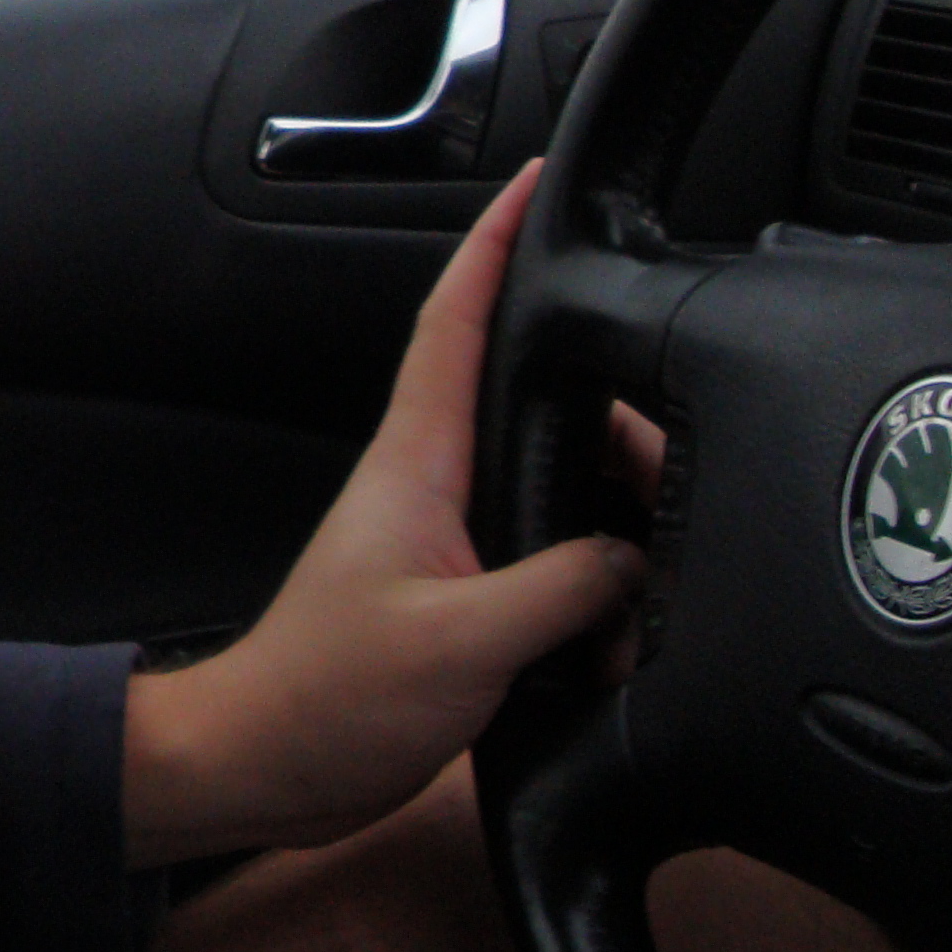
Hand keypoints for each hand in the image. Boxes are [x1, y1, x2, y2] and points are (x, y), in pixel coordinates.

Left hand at [119, 159, 648, 867]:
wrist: (268, 764)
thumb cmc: (328, 700)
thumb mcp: (462, 643)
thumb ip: (563, 589)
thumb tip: (637, 562)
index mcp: (417, 463)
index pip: (458, 322)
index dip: (496, 246)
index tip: (537, 186)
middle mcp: (432, 485)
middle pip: (540, 407)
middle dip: (620, 419)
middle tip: (682, 460)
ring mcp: (447, 538)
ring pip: (558, 485)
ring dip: (616, 520)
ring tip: (657, 571)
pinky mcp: (463, 596)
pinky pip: (554, 560)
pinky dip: (598, 585)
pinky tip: (623, 627)